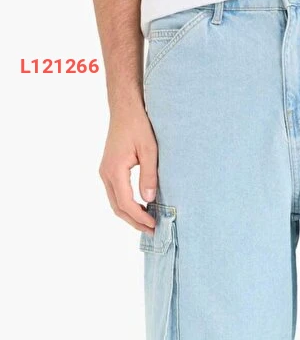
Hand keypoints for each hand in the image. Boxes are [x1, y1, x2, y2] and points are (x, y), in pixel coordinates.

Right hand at [99, 108, 157, 232]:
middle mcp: (105, 173)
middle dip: (135, 222)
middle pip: (118, 208)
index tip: (155, 224)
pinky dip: (127, 205)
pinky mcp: (108, 170)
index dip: (140, 217)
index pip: (126, 203)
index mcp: (114, 170)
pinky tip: (141, 208)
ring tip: (147, 223)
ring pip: (115, 203)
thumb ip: (149, 175)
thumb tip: (149, 199)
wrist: (124, 108)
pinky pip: (116, 194)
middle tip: (152, 231)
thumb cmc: (138, 125)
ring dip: (130, 215)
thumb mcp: (150, 150)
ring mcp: (105, 172)